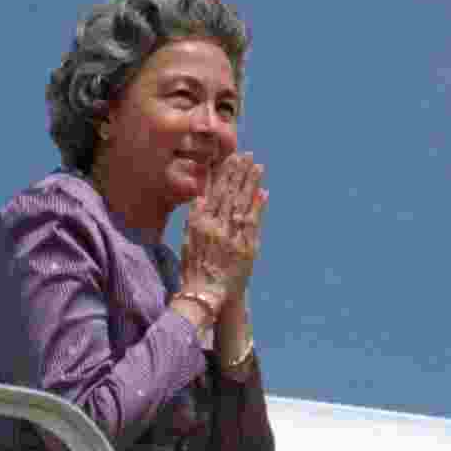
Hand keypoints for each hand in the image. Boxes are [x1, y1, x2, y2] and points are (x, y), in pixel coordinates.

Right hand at [179, 153, 268, 310]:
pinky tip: (264, 193)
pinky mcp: (246, 249)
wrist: (205, 295)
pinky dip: (258, 207)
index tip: (231, 158)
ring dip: (251, 184)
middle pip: (230, 194)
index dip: (224, 174)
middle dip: (239, 173)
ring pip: (242, 205)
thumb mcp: (186, 240)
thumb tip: (201, 196)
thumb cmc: (194, 269)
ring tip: (258, 167)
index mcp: (201, 223)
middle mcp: (216, 227)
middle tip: (248, 155)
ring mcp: (233, 238)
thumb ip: (195, 217)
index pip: (215, 192)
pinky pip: (253, 224)